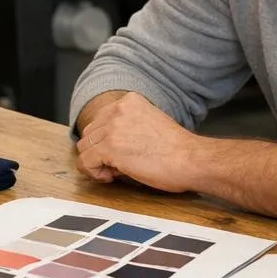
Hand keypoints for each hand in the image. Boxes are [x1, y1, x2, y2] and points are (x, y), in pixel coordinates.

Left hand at [75, 92, 204, 192]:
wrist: (192, 160)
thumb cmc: (177, 150)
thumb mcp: (150, 123)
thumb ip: (127, 126)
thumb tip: (105, 146)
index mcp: (130, 100)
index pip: (101, 120)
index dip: (107, 140)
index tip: (121, 153)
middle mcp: (118, 108)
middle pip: (90, 133)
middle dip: (100, 151)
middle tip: (118, 165)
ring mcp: (113, 127)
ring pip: (84, 147)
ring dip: (96, 162)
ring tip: (116, 171)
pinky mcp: (110, 147)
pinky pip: (85, 161)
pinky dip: (94, 172)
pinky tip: (112, 177)